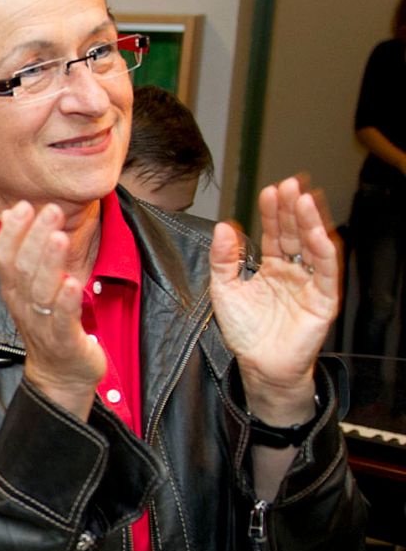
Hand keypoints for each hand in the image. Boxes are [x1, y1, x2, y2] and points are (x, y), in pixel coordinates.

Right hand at [0, 201, 106, 417]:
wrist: (61, 375)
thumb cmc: (49, 325)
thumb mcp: (31, 287)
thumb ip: (22, 250)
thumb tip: (10, 211)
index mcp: (14, 291)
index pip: (3, 258)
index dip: (11, 232)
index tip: (23, 206)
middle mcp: (23, 305)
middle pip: (22, 269)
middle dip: (35, 238)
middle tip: (51, 210)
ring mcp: (42, 324)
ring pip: (41, 290)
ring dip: (50, 263)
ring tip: (59, 237)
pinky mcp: (64, 341)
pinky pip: (63, 319)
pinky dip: (67, 302)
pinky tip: (73, 283)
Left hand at [210, 175, 338, 423]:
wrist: (258, 366)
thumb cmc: (244, 332)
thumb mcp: (224, 290)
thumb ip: (223, 260)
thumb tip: (224, 227)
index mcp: (271, 268)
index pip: (273, 233)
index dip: (273, 213)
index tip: (270, 190)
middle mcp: (292, 271)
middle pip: (294, 234)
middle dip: (292, 209)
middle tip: (290, 184)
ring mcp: (309, 283)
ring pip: (313, 246)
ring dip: (310, 222)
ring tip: (305, 199)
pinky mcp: (323, 299)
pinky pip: (326, 271)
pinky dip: (323, 251)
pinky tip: (319, 232)